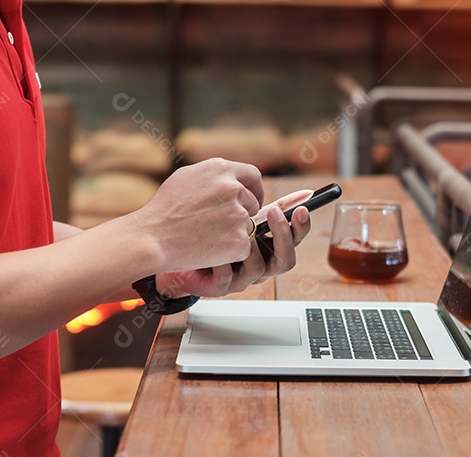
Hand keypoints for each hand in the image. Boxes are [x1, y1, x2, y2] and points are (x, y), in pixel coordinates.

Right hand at [135, 158, 263, 271]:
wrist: (152, 238)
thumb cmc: (163, 209)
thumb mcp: (185, 178)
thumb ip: (212, 175)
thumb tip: (229, 177)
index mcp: (221, 170)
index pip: (253, 175)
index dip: (255, 189)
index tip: (252, 200)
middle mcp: (233, 189)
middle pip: (252, 203)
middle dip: (241, 214)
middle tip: (220, 226)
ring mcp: (238, 215)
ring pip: (248, 226)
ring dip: (234, 233)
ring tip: (206, 238)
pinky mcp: (239, 240)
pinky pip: (244, 247)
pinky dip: (231, 251)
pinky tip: (209, 250)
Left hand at [155, 190, 313, 297]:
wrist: (168, 245)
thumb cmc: (201, 224)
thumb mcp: (228, 204)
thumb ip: (251, 197)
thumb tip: (282, 185)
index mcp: (266, 243)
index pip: (293, 237)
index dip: (301, 224)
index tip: (303, 206)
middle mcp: (258, 262)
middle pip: (286, 260)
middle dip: (284, 235)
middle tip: (274, 213)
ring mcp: (241, 277)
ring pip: (261, 270)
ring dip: (253, 247)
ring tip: (239, 228)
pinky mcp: (221, 286)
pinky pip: (228, 275)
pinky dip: (221, 258)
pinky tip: (209, 242)